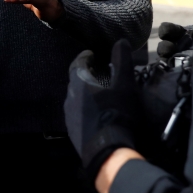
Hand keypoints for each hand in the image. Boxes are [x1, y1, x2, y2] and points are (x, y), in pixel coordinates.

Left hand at [64, 41, 141, 181]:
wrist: (108, 151)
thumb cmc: (116, 113)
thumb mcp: (124, 85)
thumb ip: (122, 61)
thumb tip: (120, 41)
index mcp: (79, 84)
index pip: (77, 64)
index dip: (84, 57)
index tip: (91, 54)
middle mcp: (69, 98)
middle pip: (75, 81)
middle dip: (84, 74)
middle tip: (96, 71)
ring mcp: (69, 117)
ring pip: (75, 99)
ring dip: (84, 93)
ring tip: (96, 92)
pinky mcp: (73, 132)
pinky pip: (77, 114)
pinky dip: (84, 109)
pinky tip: (94, 113)